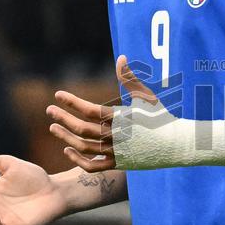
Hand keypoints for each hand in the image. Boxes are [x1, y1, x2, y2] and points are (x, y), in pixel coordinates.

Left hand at [46, 55, 157, 172]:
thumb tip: (121, 57)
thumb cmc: (161, 117)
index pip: (91, 110)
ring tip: (53, 127)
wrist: (175, 145)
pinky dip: (78, 160)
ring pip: (84, 147)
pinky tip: (67, 149)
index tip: (58, 95)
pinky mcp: (118, 164)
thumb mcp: (146, 96)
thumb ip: (129, 78)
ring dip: (65, 137)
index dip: (72, 102)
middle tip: (49, 110)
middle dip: (63, 118)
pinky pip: (93, 166)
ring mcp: (117, 152)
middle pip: (83, 129)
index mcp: (122, 118)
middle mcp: (117, 137)